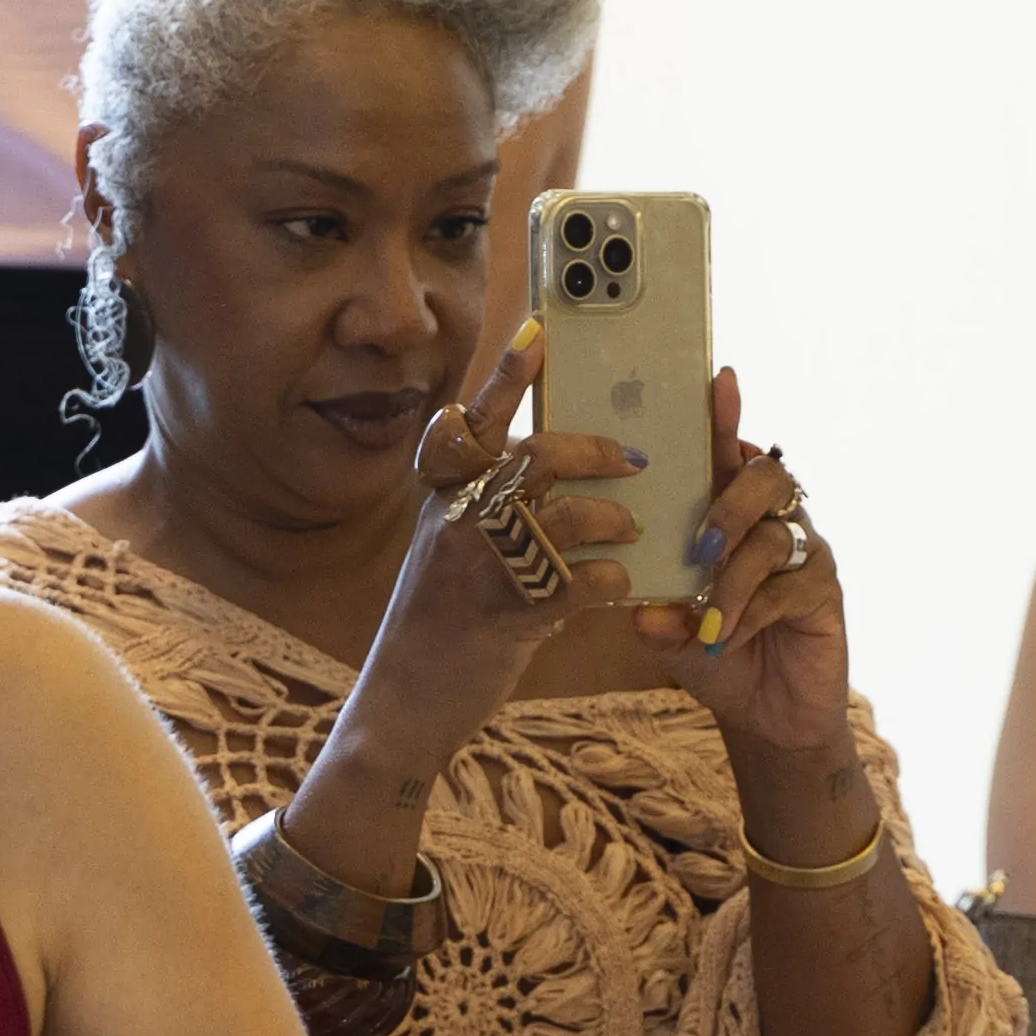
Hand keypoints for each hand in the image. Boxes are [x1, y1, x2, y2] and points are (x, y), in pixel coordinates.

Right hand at [330, 324, 640, 797]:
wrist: (402, 704)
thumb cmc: (436, 625)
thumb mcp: (446, 551)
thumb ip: (484, 508)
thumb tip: (551, 470)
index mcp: (443, 498)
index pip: (475, 421)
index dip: (507, 374)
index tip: (539, 331)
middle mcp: (456, 522)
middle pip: (534, 456)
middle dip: (593, 450)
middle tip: (633, 460)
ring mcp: (479, 569)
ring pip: (563, 515)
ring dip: (610, 518)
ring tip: (630, 530)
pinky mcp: (506, 618)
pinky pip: (577, 583)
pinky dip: (610, 580)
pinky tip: (619, 586)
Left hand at [636, 367, 849, 754]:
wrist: (764, 716)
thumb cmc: (713, 654)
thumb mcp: (669, 634)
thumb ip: (654, 615)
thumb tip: (641, 607)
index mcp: (730, 513)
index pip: (727, 454)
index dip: (724, 417)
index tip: (718, 383)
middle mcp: (772, 520)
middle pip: (767, 476)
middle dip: (729, 504)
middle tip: (699, 546)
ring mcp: (804, 553)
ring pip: (774, 535)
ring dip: (733, 577)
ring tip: (707, 615)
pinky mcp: (825, 590)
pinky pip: (790, 587)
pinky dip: (751, 613)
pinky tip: (726, 639)